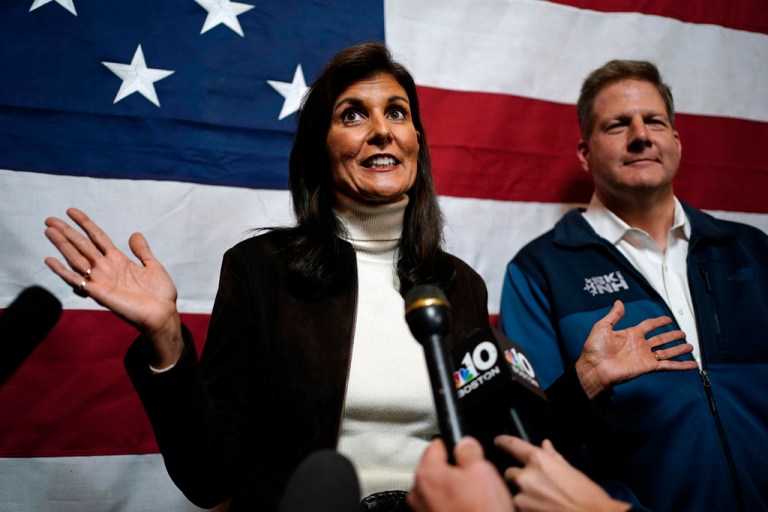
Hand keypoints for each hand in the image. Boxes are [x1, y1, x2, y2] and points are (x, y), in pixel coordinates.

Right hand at [44, 208, 182, 366]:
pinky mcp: (98, 293)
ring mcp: (101, 280)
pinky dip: (63, 271)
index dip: (85, 223)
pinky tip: (51, 260)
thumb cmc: (160, 294)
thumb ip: (142, 251)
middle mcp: (106, 268)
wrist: (163, 314)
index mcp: (118, 260)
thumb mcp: (153, 266)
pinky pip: (77, 280)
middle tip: (49, 219)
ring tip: (49, 231)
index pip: (97, 237)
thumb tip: (135, 234)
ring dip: (62, 245)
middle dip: (66, 232)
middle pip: (82, 245)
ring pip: (76, 258)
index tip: (71, 211)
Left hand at [408, 437, 514, 511]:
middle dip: (452, 470)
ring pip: (437, 489)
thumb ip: (468, 450)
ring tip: (472, 498)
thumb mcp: (482, 471)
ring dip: (451, 490)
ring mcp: (421, 511)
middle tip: (473, 479)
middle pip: (434, 468)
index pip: (436, 445)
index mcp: (427, 473)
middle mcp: (418, 493)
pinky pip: (438, 506)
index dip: (453, 446)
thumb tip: (464, 442)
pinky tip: (466, 509)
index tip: (464, 452)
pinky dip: (449, 506)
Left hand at [497, 436, 629, 511]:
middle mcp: (527, 476)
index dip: (503, 441)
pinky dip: (527, 508)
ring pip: (514, 492)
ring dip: (524, 495)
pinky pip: (518, 507)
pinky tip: (542, 509)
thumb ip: (553, 457)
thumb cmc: (587, 496)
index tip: (499, 441)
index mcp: (539, 460)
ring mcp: (523, 497)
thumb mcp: (571, 471)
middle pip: (510, 472)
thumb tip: (545, 445)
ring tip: (543, 501)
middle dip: (519, 478)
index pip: (512, 445)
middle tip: (536, 486)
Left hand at [575, 300, 697, 397]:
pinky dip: (680, 365)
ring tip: (690, 346)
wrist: (595, 367)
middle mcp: (639, 345)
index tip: (667, 319)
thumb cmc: (595, 350)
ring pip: (667, 351)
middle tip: (682, 334)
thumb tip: (619, 302)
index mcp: (630, 335)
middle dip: (672, 336)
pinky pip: (668, 365)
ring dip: (678, 349)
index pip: (648, 326)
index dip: (658, 322)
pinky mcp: (648, 367)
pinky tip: (690, 364)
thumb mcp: (602, 327)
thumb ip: (614, 315)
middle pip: (661, 339)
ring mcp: (645, 356)